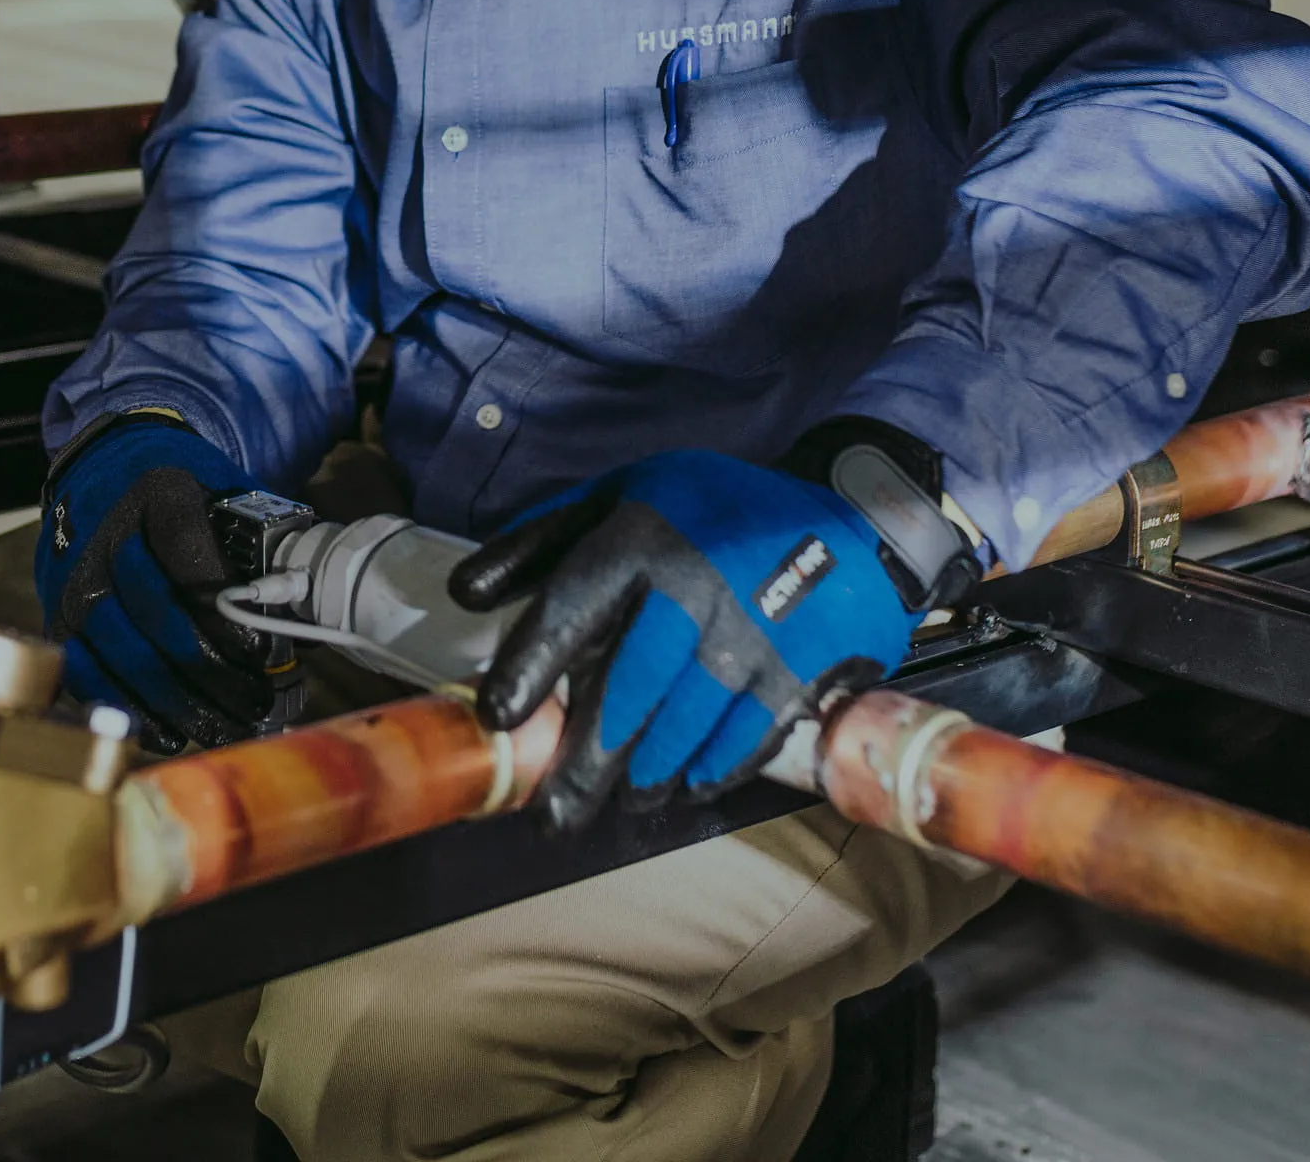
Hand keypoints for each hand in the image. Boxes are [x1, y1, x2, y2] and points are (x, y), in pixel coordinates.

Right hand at [36, 416, 286, 749]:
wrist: (104, 474)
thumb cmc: (184, 497)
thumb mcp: (223, 496)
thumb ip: (258, 548)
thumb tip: (299, 617)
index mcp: (158, 489)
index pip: (186, 547)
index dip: (223, 607)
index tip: (261, 652)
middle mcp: (106, 532)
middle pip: (154, 611)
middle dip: (209, 668)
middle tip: (254, 701)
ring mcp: (74, 577)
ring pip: (122, 651)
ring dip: (178, 700)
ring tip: (225, 726)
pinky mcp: (57, 616)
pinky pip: (88, 674)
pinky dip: (132, 709)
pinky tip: (172, 732)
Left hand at [453, 449, 915, 830]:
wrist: (845, 516)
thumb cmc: (710, 512)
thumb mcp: (623, 495)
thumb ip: (541, 540)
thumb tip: (464, 591)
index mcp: (640, 537)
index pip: (572, 606)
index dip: (531, 664)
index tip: (499, 717)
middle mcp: (694, 586)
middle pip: (627, 691)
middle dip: (585, 762)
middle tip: (555, 815)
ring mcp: (752, 633)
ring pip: (684, 727)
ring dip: (647, 777)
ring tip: (622, 802)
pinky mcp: (799, 669)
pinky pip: (746, 738)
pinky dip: (714, 770)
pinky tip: (689, 787)